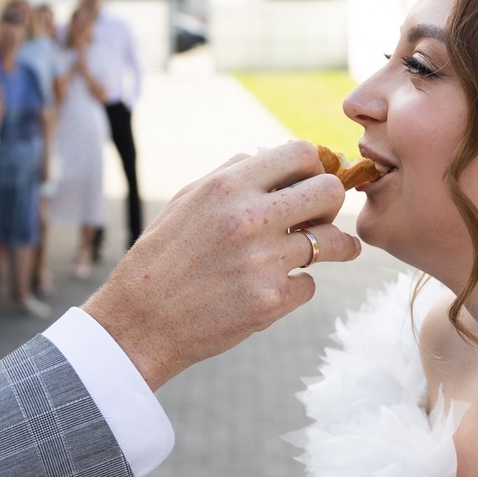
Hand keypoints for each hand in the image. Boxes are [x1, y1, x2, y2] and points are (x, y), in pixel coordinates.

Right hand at [84, 141, 360, 388]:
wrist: (140, 322)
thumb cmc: (162, 257)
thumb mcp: (187, 201)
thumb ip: (232, 175)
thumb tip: (276, 158)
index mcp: (227, 186)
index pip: (302, 154)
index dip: (316, 167)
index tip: (314, 183)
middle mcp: (249, 218)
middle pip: (330, 193)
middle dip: (333, 204)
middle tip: (322, 218)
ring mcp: (263, 261)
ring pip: (333, 242)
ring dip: (337, 247)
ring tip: (337, 250)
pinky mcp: (271, 301)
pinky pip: (310, 284)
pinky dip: (299, 286)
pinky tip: (279, 287)